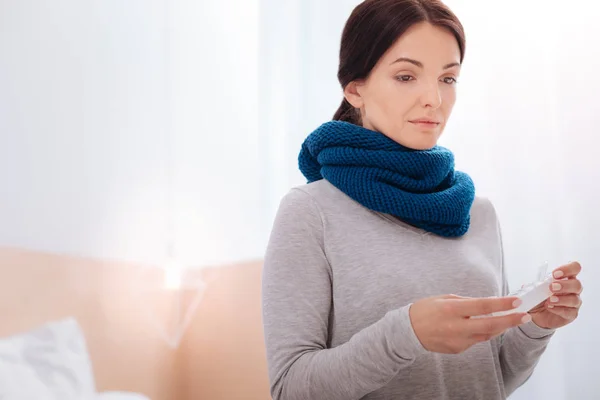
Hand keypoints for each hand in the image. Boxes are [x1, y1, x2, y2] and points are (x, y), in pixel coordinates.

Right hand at [409, 294, 529, 353]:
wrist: (407, 331)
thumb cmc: (425, 310)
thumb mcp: (444, 299)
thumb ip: (466, 302)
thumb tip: (487, 305)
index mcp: (451, 309)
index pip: (482, 306)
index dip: (501, 304)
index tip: (516, 301)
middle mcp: (455, 326)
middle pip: (489, 325)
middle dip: (510, 321)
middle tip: (525, 315)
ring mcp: (457, 341)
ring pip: (485, 334)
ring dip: (499, 327)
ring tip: (511, 319)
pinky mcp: (457, 349)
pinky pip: (475, 340)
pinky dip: (481, 332)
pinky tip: (481, 326)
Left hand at [529, 261, 582, 328]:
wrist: (537, 315)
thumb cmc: (539, 298)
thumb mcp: (533, 290)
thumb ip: (533, 285)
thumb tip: (527, 285)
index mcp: (565, 278)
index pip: (574, 268)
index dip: (568, 269)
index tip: (555, 274)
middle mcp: (572, 289)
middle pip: (577, 284)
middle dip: (564, 285)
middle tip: (551, 287)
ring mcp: (574, 302)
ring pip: (575, 299)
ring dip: (561, 299)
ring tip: (549, 300)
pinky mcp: (571, 314)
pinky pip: (570, 312)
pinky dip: (558, 309)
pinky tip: (550, 307)